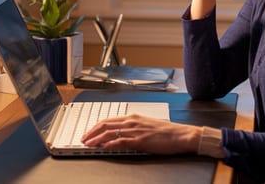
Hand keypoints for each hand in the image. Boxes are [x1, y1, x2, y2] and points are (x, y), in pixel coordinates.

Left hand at [80, 114, 200, 154]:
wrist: (181, 135)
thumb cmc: (167, 132)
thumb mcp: (147, 126)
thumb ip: (134, 128)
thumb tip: (123, 134)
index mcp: (134, 117)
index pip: (109, 120)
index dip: (96, 126)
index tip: (89, 132)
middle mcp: (132, 121)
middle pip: (105, 125)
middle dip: (91, 132)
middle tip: (83, 139)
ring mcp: (135, 131)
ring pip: (109, 133)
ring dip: (96, 139)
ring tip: (88, 145)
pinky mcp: (139, 141)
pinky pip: (120, 142)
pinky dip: (108, 144)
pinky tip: (102, 148)